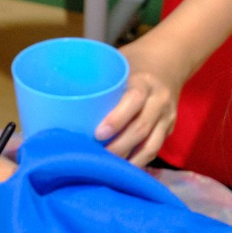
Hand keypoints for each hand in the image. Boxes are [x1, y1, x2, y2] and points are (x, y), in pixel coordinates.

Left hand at [95, 35, 187, 165]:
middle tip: (95, 160)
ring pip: (151, 147)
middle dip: (118, 148)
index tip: (97, 134)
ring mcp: (167, 117)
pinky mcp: (170, 130)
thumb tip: (62, 98)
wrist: (170, 60)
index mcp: (144, 82)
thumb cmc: (134, 62)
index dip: (117, 119)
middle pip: (141, 129)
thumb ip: (101, 81)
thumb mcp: (119, 63)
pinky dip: (138, 163)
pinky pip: (154, 150)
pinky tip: (122, 171)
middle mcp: (159, 101)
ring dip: (129, 162)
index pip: (134, 101)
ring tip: (108, 172)